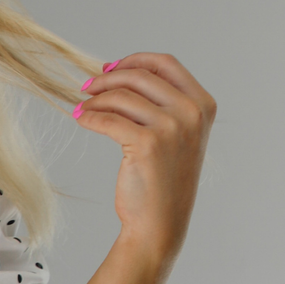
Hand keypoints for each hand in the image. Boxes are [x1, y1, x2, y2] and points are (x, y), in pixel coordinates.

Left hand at [74, 52, 215, 265]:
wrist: (160, 223)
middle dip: (107, 79)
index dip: (134, 60)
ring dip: (95, 100)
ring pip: (121, 97)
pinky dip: (89, 117)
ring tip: (82, 108)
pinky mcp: (146, 144)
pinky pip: (108, 119)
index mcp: (203, 105)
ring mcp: (171, 127)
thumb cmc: (163, 180)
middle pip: (139, 76)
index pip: (166, 64)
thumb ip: (161, 104)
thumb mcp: (176, 135)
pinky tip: (81, 119)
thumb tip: (121, 73)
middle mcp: (191, 112)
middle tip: (86, 87)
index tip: (110, 68)